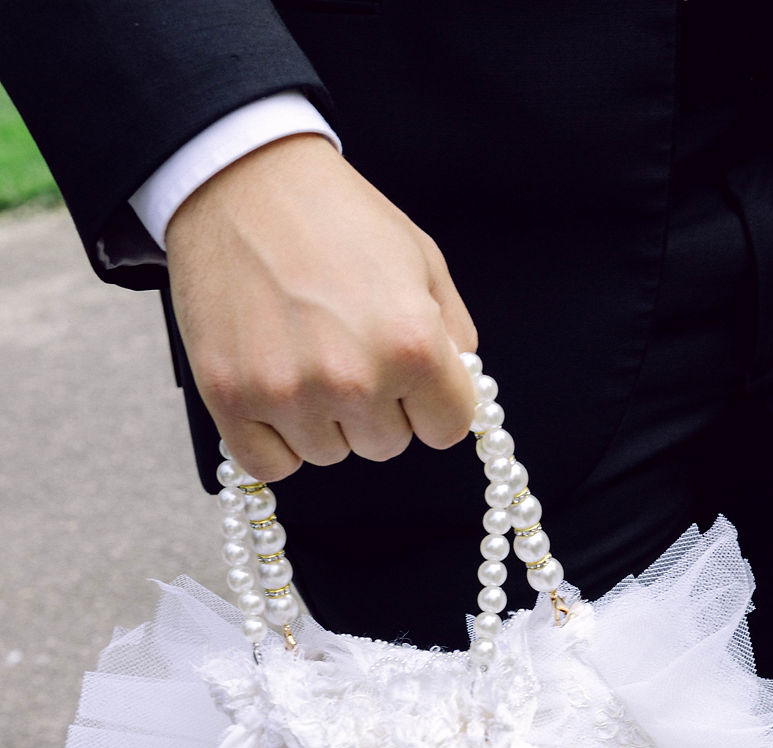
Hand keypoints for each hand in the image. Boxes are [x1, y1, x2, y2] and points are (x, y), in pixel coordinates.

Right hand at [165, 133, 478, 480]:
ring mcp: (288, 395)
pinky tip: (273, 388)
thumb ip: (453, 335)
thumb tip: (461, 390)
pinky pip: (270, 465)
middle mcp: (352, 379)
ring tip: (303, 351)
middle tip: (345, 346)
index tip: (411, 378)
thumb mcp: (422, 259)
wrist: (240, 178)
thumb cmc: (334, 216)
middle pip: (386, 445)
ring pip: (329, 454)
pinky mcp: (231, 400)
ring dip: (322, 418)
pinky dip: (274, 440)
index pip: (448, 428)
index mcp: (411, 345)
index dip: (432, 402)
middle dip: (376, 406)